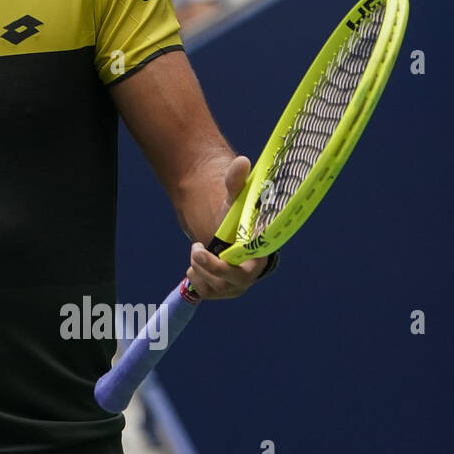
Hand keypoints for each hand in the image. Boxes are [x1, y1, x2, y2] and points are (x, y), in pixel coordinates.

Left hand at [184, 156, 267, 298]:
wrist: (222, 230)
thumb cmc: (231, 215)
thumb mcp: (231, 199)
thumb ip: (235, 182)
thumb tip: (242, 161)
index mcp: (258, 254)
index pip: (250, 268)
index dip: (230, 265)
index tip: (214, 250)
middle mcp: (250, 274)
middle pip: (232, 283)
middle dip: (211, 268)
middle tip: (195, 248)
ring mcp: (236, 286)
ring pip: (215, 288)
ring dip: (199, 269)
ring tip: (197, 250)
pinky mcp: (221, 291)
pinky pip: (205, 292)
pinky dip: (195, 278)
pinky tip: (196, 264)